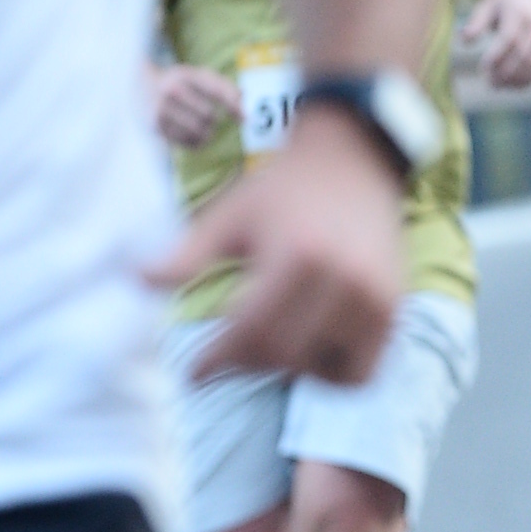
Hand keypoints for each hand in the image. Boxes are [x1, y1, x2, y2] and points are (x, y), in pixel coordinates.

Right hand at [148, 63, 240, 149]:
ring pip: (197, 131)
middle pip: (208, 115)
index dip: (233, 106)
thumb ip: (221, 85)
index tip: (244, 118)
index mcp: (185, 74)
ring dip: (207, 134)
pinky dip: (195, 143)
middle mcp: (172, 90)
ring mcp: (161, 109)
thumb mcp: (195, 75)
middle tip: (211, 121)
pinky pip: (185, 141)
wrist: (135, 84)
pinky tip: (195, 138)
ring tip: (205, 131)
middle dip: (214, 121)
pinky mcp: (155, 126)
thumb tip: (243, 99)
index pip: (216, 91)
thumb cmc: (176, 81)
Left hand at [151, 104, 405, 382]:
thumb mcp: (230, 214)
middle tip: (224, 359)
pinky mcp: (394, 308)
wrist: (355, 156)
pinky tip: (308, 353)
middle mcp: (342, 279)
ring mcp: (374, 297)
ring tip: (266, 349)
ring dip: (287, 369)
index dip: (217, 360)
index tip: (193, 373)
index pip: (251, 332)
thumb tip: (135, 281)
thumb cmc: (283, 186)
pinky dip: (331, 375)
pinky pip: (360, 372)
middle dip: (244, 365)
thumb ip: (186, 255)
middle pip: (283, 356)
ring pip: (321, 370)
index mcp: (296, 255)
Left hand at [458, 0, 530, 89]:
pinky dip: (527, 81)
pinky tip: (510, 85)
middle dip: (505, 72)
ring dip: (516, 80)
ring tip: (497, 86)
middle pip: (524, 54)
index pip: (510, 37)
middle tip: (488, 82)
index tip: (483, 67)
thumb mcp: (487, 5)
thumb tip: (464, 40)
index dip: (497, 55)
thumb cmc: (504, 3)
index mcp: (518, 12)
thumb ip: (476, 22)